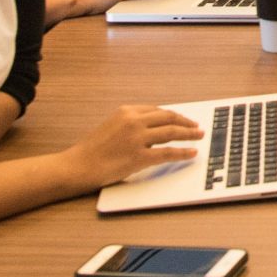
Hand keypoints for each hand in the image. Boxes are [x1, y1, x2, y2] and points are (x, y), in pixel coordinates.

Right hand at [63, 105, 205, 189]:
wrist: (77, 165)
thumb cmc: (92, 149)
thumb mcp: (111, 126)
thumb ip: (131, 124)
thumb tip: (153, 130)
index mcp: (127, 111)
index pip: (158, 110)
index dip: (174, 115)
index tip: (183, 119)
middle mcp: (133, 121)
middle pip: (168, 117)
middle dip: (186, 122)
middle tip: (197, 126)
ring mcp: (137, 138)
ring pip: (171, 132)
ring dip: (189, 134)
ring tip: (199, 136)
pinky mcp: (138, 156)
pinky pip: (167, 152)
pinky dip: (182, 152)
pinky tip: (191, 153)